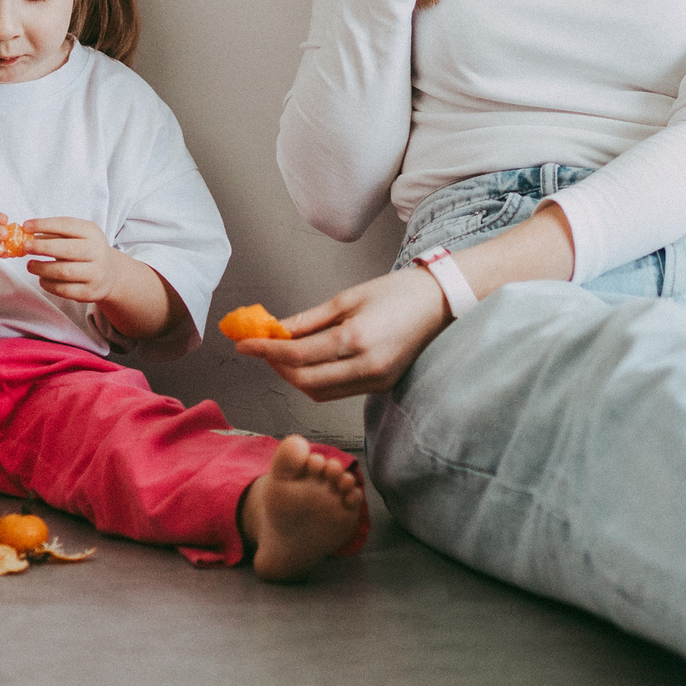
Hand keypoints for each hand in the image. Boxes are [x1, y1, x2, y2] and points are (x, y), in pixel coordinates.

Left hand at [21, 217, 128, 307]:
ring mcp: (95, 273)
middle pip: (67, 249)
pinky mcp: (89, 292)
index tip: (26, 226)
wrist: (109, 274)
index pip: (66, 225)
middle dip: (42, 248)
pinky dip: (48, 284)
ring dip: (42, 268)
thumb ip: (53, 234)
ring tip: (30, 266)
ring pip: (64, 271)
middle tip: (25, 247)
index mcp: (92, 233)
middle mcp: (97, 252)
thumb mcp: (76, 236)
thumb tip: (26, 234)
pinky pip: (64, 290)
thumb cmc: (85, 251)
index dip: (44, 225)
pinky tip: (42, 279)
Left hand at [235, 264, 451, 400]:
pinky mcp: (381, 386)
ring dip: (294, 376)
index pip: (297, 355)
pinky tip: (309, 361)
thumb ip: (309, 320)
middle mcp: (366, 368)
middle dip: (277, 366)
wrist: (441, 303)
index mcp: (357, 340)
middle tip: (262, 346)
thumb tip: (275, 330)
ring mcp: (375, 381)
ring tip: (283, 353)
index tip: (244, 344)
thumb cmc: (398, 292)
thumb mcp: (348, 297)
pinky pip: (337, 392)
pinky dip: (316, 380)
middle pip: (304, 381)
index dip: (266, 351)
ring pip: (318, 392)